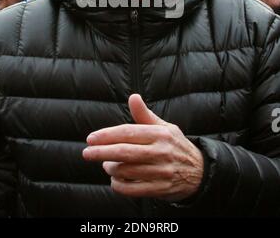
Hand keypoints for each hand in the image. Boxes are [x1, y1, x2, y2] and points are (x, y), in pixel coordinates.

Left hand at [82, 94, 203, 199]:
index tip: (91, 138)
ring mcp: (161, 172)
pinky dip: (119, 185)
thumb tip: (133, 97)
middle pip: (125, 152)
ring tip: (106, 165)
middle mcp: (161, 152)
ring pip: (127, 171)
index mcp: (160, 134)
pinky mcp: (160, 189)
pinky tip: (115, 180)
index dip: (107, 135)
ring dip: (111, 168)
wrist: (200, 172)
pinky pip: (133, 189)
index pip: (128, 133)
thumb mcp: (165, 127)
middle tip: (86, 153)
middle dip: (102, 152)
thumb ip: (145, 115)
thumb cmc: (175, 146)